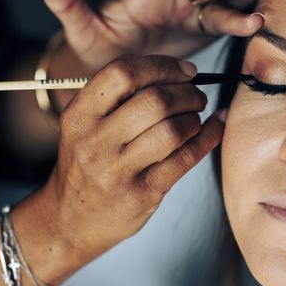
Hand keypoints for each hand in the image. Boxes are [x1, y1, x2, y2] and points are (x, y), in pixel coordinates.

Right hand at [38, 54, 223, 257]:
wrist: (70, 220)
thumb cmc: (87, 164)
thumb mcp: (85, 125)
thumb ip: (118, 98)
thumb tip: (178, 72)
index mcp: (79, 115)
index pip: (122, 73)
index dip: (162, 65)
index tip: (185, 70)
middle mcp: (95, 142)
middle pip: (154, 101)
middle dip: (187, 93)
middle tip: (196, 96)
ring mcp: (118, 171)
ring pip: (173, 130)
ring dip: (195, 117)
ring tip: (196, 117)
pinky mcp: (143, 193)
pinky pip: (186, 158)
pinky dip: (209, 136)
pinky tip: (215, 127)